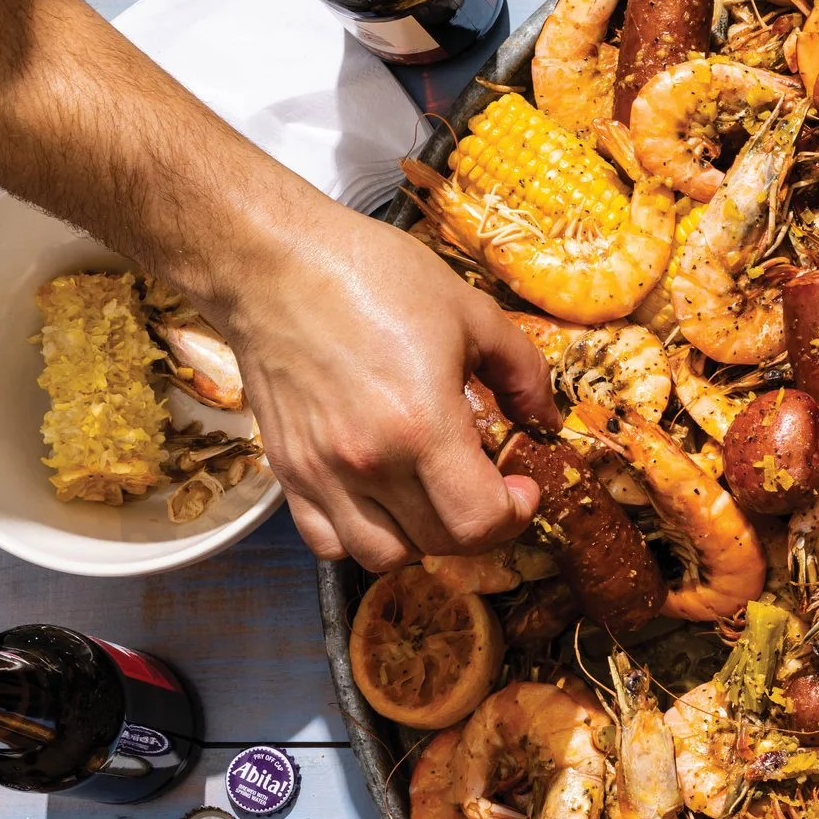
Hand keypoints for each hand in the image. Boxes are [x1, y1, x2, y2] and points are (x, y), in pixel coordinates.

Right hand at [209, 199, 558, 569]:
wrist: (273, 263)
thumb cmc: (372, 276)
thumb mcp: (471, 312)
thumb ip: (522, 372)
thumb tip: (545, 419)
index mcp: (421, 425)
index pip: (480, 520)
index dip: (515, 514)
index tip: (521, 486)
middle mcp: (368, 462)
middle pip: (440, 543)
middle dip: (480, 524)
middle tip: (488, 487)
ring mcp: (320, 472)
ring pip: (384, 555)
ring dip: (423, 539)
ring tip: (436, 498)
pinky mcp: (286, 471)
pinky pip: (328, 541)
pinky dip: (362, 537)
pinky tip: (383, 501)